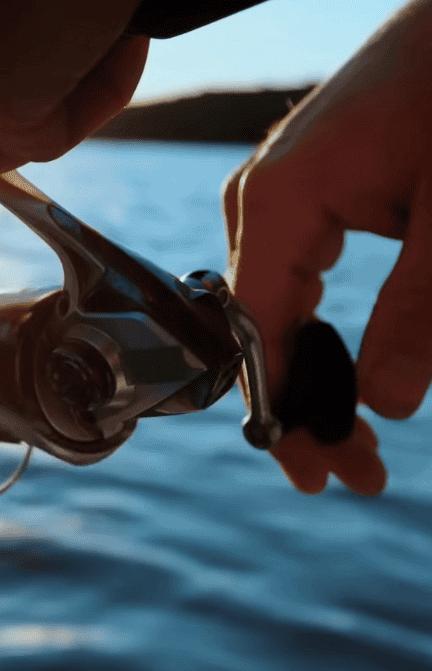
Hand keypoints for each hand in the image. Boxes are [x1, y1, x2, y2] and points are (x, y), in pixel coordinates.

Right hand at [222, 0, 431, 495]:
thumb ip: (418, 311)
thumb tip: (383, 404)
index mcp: (278, 201)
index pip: (255, 336)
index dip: (281, 413)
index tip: (316, 474)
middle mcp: (258, 201)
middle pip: (258, 335)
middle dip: (303, 410)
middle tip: (358, 475)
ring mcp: (273, 196)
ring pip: (273, 315)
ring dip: (311, 378)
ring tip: (353, 439)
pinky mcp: (298, 195)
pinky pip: (288, 283)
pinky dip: (315, 335)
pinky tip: (338, 372)